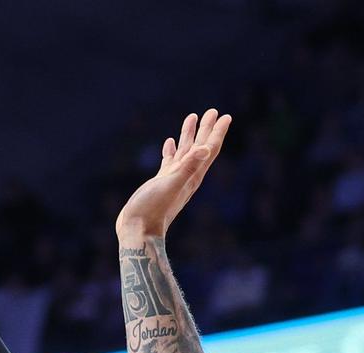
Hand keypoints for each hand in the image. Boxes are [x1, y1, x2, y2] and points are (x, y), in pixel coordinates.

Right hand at [114, 108, 230, 246]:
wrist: (138, 230)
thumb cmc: (153, 209)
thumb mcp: (171, 184)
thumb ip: (188, 166)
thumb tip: (205, 149)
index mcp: (192, 175)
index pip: (209, 149)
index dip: (217, 132)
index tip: (225, 116)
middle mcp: (186, 176)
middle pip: (200, 147)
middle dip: (206, 129)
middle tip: (212, 111)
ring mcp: (173, 179)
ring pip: (185, 152)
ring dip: (189, 136)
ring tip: (192, 118)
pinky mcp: (161, 183)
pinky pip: (170, 161)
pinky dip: (172, 150)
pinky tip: (169, 143)